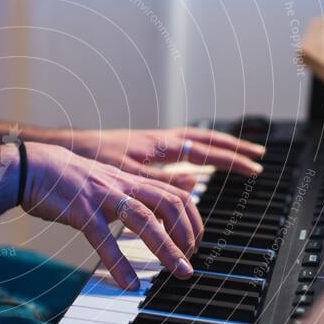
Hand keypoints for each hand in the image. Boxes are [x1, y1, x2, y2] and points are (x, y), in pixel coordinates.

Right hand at [21, 143, 202, 289]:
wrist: (31, 165)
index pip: (176, 193)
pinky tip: (129, 283)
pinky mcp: (81, 211)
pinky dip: (119, 263)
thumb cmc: (66, 178)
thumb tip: (151, 203)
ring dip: (167, 248)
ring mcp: (103, 197)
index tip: (193, 243)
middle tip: (189, 261)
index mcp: (130, 179)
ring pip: (145, 219)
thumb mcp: (106, 180)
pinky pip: (104, 238)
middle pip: (170, 203)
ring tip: (178, 272)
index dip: (192, 219)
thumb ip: (131, 191)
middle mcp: (122, 185)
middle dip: (188, 234)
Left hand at [66, 127, 265, 187]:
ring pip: (193, 140)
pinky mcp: (141, 149)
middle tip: (258, 155)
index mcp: (160, 145)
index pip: (205, 149)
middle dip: (232, 147)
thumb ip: (159, 182)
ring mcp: (151, 143)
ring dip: (216, 147)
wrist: (66, 150)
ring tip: (237, 155)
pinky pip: (178, 146)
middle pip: (205, 139)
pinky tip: (195, 165)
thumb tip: (192, 183)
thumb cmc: (92, 160)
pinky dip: (194, 152)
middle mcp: (159, 140)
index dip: (232, 158)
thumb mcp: (127, 175)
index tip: (255, 166)